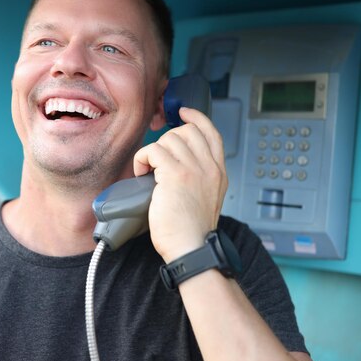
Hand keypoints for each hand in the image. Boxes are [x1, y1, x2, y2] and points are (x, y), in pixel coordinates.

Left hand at [134, 107, 227, 262]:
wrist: (192, 248)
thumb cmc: (192, 232)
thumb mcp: (207, 199)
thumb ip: (200, 179)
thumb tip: (178, 165)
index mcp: (218, 172)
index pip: (212, 133)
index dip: (196, 118)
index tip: (183, 112)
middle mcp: (210, 167)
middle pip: (188, 131)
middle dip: (168, 140)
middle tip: (157, 161)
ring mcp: (194, 168)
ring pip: (169, 138)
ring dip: (153, 152)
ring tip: (148, 172)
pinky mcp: (176, 174)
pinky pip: (153, 150)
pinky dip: (142, 159)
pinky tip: (141, 174)